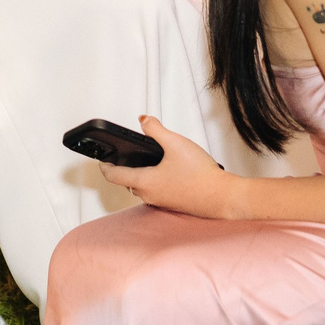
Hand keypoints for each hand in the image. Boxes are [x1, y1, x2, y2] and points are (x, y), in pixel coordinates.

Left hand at [100, 116, 237, 217]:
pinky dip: (152, 181)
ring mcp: (161, 201)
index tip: (102, 159)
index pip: (114, 176)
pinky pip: (155, 192)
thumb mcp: (175, 143)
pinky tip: (164, 171)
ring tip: (143, 162)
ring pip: (141, 188)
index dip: (105, 166)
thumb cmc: (201, 175)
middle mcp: (150, 195)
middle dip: (122, 170)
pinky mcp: (173, 203)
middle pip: (127, 182)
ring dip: (138, 176)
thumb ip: (156, 129)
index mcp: (145, 182)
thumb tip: (144, 120)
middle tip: (120, 158)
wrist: (222, 197)